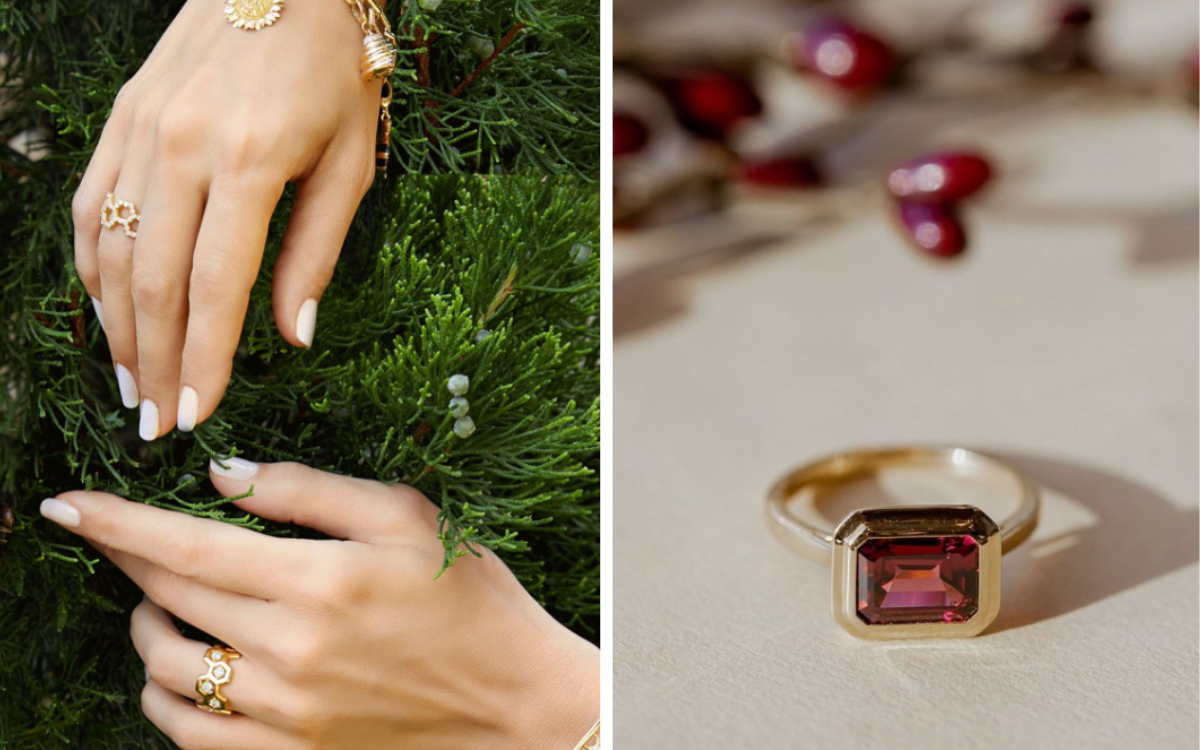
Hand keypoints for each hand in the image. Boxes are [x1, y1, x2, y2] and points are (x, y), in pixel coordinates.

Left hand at [40, 461, 598, 749]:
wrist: (516, 702)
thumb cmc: (473, 598)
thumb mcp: (406, 518)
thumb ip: (308, 490)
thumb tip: (221, 477)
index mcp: (317, 581)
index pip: (184, 547)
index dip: (116, 523)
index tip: (67, 504)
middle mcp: (290, 652)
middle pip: (167, 600)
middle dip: (127, 562)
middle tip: (120, 538)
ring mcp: (286, 715)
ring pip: (166, 673)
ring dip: (146, 630)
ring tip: (165, 607)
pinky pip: (191, 737)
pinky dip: (168, 698)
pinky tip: (187, 670)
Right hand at [72, 0, 381, 439]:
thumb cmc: (332, 73)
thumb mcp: (351, 163)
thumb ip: (317, 253)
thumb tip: (293, 336)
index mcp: (247, 163)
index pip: (214, 288)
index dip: (203, 360)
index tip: (197, 416)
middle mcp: (180, 149)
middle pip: (151, 281)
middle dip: (153, 362)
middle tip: (156, 423)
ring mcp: (141, 131)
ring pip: (108, 250)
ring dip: (115, 327)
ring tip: (130, 385)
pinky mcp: (121, 120)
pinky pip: (90, 207)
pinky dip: (92, 269)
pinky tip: (107, 313)